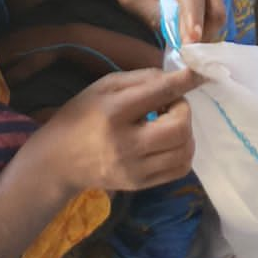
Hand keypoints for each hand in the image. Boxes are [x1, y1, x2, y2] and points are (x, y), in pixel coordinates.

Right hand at [37, 68, 199, 195]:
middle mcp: (126, 144)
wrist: (58, 162)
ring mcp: (134, 169)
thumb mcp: (103, 86)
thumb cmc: (81, 116)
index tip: (199, 72)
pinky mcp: (140, 185)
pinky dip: (183, 151)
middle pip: (179, 128)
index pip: (159, 94)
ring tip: (168, 122)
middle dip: (183, 109)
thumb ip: (141, 78)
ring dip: (186, 131)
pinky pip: (180, 169)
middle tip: (171, 103)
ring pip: (184, 151)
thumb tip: (176, 77)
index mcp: (114, 113)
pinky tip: (168, 141)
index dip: (184, 81)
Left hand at [111, 0, 225, 45]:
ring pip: (217, 16)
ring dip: (205, 35)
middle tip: (184, 55)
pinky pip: (214, 16)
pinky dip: (205, 31)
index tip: (191, 42)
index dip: (193, 20)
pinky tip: (187, 38)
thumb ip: (151, 12)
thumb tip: (174, 34)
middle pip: (211, 9)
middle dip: (200, 34)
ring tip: (183, 47)